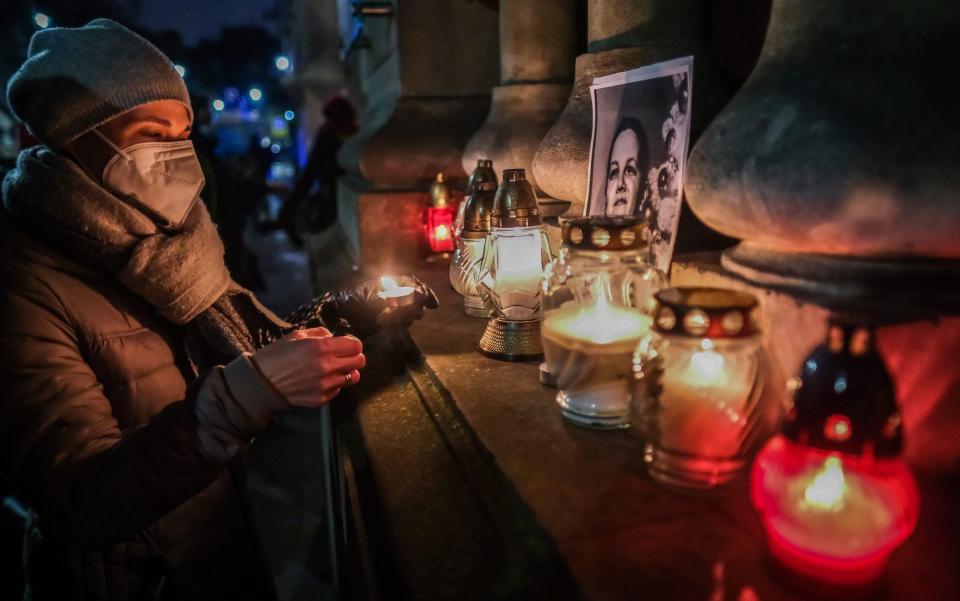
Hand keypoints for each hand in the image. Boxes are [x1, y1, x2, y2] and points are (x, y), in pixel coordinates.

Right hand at [250, 327, 364, 407]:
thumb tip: (333, 336)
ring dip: (346, 372)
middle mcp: (328, 366)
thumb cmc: (276, 355)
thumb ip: (319, 333)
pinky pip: (338, 389)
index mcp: (322, 348)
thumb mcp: (296, 336)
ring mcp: (326, 385)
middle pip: (360, 362)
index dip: (352, 344)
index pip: (356, 346)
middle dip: (354, 357)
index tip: (346, 345)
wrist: (261, 383)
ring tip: (334, 370)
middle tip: (343, 357)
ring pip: (352, 377)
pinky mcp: (322, 399)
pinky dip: (334, 384)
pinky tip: (321, 381)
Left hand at [326, 275, 439, 337]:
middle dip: (411, 308)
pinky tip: (384, 323)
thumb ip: (397, 297)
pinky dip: (398, 323)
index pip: (416, 285)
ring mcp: (395, 307)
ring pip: (412, 313)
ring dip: (403, 317)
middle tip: (397, 315)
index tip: (434, 305)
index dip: (426, 294)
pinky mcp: (392, 319)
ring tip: (385, 319)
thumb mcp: (375, 297)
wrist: (343, 315)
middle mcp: (397, 293)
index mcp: (393, 283)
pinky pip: (404, 322)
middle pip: (417, 300)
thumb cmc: (357, 301)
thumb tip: (417, 296)